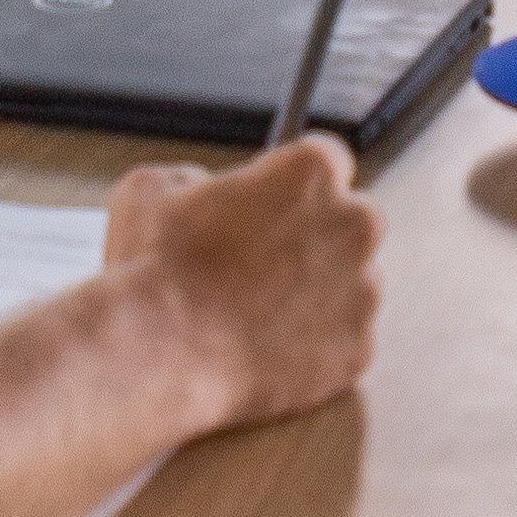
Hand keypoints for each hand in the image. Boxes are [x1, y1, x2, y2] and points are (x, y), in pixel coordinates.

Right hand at [99, 135, 382, 431]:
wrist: (163, 355)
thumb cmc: (157, 268)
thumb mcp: (154, 187)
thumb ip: (197, 179)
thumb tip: (203, 192)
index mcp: (313, 171)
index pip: (326, 161)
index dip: (295, 184)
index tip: (278, 202)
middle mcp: (354, 224)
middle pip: (351, 221)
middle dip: (318, 237)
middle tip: (265, 260)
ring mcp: (363, 292)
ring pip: (351, 285)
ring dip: (316, 292)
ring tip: (255, 312)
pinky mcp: (358, 349)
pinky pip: (342, 341)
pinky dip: (314, 346)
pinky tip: (265, 347)